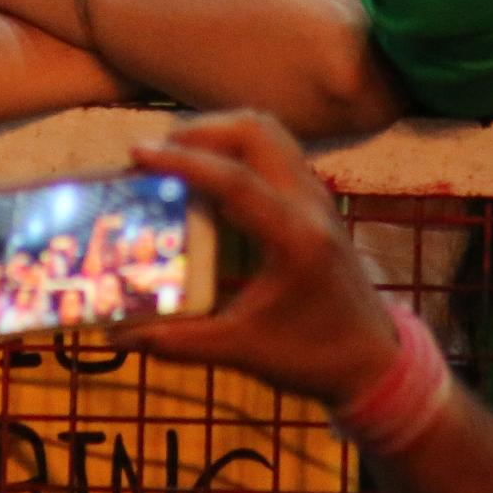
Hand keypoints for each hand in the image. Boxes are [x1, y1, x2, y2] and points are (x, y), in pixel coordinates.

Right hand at [116, 112, 400, 407]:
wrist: (375, 361)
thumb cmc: (313, 356)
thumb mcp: (242, 351)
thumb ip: (178, 341)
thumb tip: (118, 333)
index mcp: (294, 237)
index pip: (234, 180)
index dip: (182, 161)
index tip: (137, 153)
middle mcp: (310, 203)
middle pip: (255, 131)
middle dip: (200, 130)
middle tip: (156, 154)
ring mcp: (317, 196)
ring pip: (269, 132)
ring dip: (220, 132)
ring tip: (178, 157)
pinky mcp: (316, 200)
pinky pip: (275, 150)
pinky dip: (238, 148)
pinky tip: (210, 179)